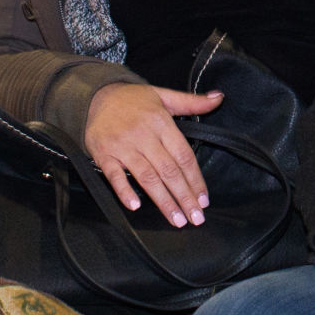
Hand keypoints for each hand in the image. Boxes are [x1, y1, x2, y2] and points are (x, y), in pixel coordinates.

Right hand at [83, 82, 223, 226]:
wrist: (95, 95)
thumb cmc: (133, 99)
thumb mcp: (164, 95)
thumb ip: (192, 102)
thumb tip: (219, 98)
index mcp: (161, 123)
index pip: (184, 156)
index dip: (196, 179)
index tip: (204, 200)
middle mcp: (143, 136)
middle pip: (168, 171)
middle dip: (184, 196)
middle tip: (196, 218)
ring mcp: (122, 146)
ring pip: (147, 177)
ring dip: (163, 201)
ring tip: (177, 219)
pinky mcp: (103, 155)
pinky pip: (114, 175)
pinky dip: (123, 191)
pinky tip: (135, 206)